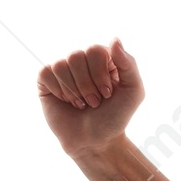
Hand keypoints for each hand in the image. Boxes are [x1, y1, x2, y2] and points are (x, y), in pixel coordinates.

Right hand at [37, 37, 143, 156]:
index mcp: (102, 59)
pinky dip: (59, 91)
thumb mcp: (133, 93)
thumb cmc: (115, 118)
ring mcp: (63, 69)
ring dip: (75, 91)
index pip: (95, 50)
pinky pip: (46, 73)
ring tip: (82, 104)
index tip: (108, 94)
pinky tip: (67, 102)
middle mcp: (81, 60)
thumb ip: (129, 65)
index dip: (100, 73)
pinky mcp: (46, 80)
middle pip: (76, 56)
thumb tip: (114, 39)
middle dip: (88, 85)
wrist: (96, 141)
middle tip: (95, 102)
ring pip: (62, 65)